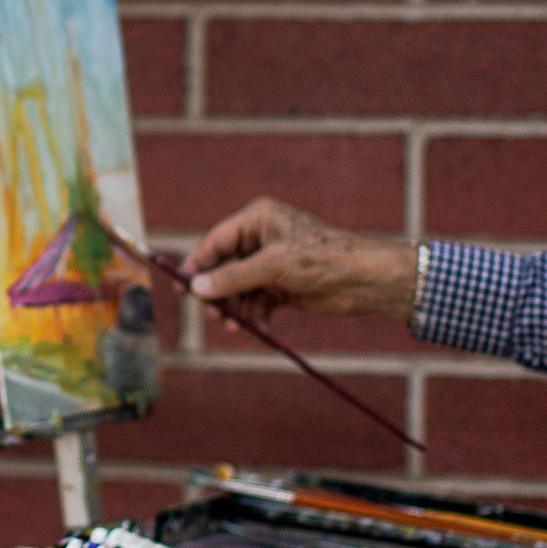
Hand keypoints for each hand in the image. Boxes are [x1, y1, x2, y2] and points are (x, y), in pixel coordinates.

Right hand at [183, 198, 419, 323]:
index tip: (181, 288)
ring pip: (239, 288)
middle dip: (217, 292)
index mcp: (258, 219)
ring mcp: (271, 264)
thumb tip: (196, 287)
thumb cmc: (323, 260)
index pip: (216, 241)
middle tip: (211, 315)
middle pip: (224, 267)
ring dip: (235, 309)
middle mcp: (262, 238)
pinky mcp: (283, 286)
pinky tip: (259, 328)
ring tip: (235, 327)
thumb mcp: (274, 266)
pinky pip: (257, 302)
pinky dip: (255, 316)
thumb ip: (233, 278)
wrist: (365, 281)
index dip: (197, 264)